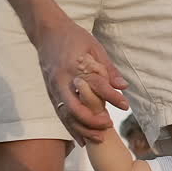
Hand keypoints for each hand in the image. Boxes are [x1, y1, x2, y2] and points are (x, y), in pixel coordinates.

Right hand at [35, 18, 128, 144]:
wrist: (46, 31)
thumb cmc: (73, 37)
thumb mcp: (95, 47)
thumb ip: (108, 69)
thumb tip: (124, 87)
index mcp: (74, 66)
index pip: (95, 84)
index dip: (111, 96)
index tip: (125, 105)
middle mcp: (61, 80)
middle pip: (75, 107)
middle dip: (92, 120)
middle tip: (109, 125)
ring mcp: (53, 88)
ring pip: (66, 115)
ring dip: (82, 129)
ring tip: (99, 139)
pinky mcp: (50, 92)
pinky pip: (60, 114)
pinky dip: (71, 128)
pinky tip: (82, 139)